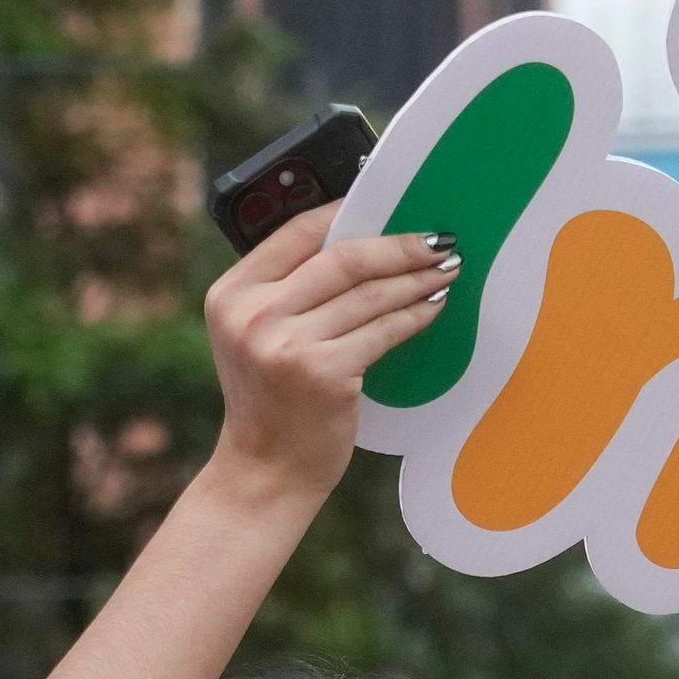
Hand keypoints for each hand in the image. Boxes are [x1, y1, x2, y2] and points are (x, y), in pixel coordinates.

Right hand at [199, 207, 458, 505]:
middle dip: (398, 245)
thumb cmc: (271, 402)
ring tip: (446, 270)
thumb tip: (358, 242)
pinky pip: (383, 331)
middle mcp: (254, 314)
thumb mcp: (256, 336)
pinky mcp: (324, 374)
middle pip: (342, 258)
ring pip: (369, 294)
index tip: (390, 207)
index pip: (299, 232)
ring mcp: (287, 345)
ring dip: (416, 278)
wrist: (265, 471)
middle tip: (437, 239)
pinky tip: (433, 307)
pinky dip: (414, 316)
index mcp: (232, 293)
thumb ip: (287, 291)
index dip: (351, 213)